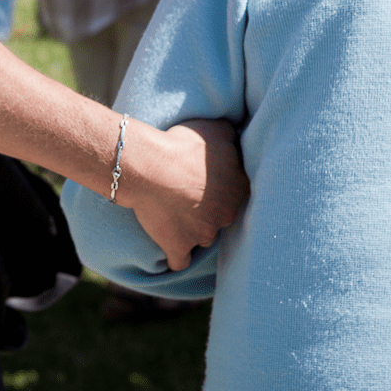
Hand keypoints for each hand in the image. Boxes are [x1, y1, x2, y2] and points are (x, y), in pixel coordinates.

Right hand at [130, 119, 248, 270]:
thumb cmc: (182, 145)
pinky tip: (171, 246)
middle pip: (224, 217)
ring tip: (177, 214)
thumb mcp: (216, 129)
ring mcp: (204, 234)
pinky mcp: (179, 247)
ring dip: (195, 230)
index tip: (211, 182)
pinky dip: (176, 255)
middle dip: (211, 209)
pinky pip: (180, 261)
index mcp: (239, 188)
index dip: (225, 187)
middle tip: (192, 195)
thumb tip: (239, 138)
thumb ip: (233, 138)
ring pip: (205, 237)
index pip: (240, 193)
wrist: (151, 167)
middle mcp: (227, 215)